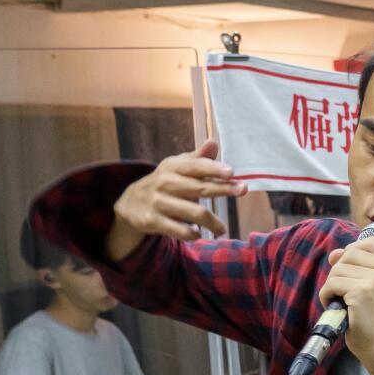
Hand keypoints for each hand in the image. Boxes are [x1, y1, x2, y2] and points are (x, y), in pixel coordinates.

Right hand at [112, 140, 244, 241]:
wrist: (130, 203)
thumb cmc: (165, 183)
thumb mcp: (178, 168)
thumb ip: (199, 159)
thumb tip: (214, 142)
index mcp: (173, 167)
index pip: (196, 166)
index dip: (214, 169)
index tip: (232, 173)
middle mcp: (164, 182)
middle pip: (200, 188)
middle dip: (223, 190)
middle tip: (243, 191)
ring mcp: (158, 202)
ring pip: (194, 213)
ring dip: (212, 222)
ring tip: (222, 229)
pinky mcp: (153, 220)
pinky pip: (180, 230)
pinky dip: (193, 233)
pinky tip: (198, 233)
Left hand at [319, 235, 373, 374]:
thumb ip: (357, 265)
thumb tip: (334, 254)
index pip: (371, 243)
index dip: (354, 252)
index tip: (352, 272)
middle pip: (352, 253)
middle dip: (341, 271)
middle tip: (346, 292)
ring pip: (339, 268)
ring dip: (333, 285)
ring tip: (343, 302)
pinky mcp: (363, 292)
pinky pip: (332, 283)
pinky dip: (327, 295)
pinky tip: (337, 306)